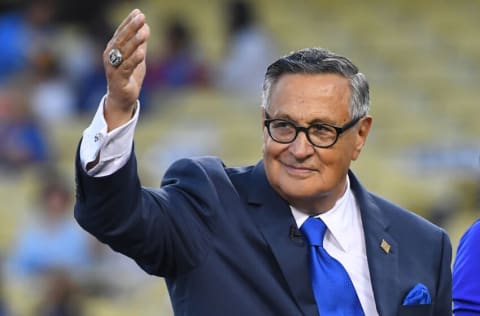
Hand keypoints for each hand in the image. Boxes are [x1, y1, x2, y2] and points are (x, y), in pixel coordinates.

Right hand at [103, 9, 149, 130]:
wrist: (122, 99)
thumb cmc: (129, 77)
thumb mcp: (137, 58)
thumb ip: (140, 44)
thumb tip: (146, 27)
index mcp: (113, 49)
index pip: (121, 32)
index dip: (128, 21)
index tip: (138, 12)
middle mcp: (111, 56)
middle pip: (121, 39)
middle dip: (131, 27)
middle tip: (141, 17)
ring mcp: (113, 68)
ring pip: (124, 52)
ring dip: (134, 41)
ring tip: (144, 31)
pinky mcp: (119, 79)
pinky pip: (127, 68)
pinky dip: (134, 59)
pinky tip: (142, 52)